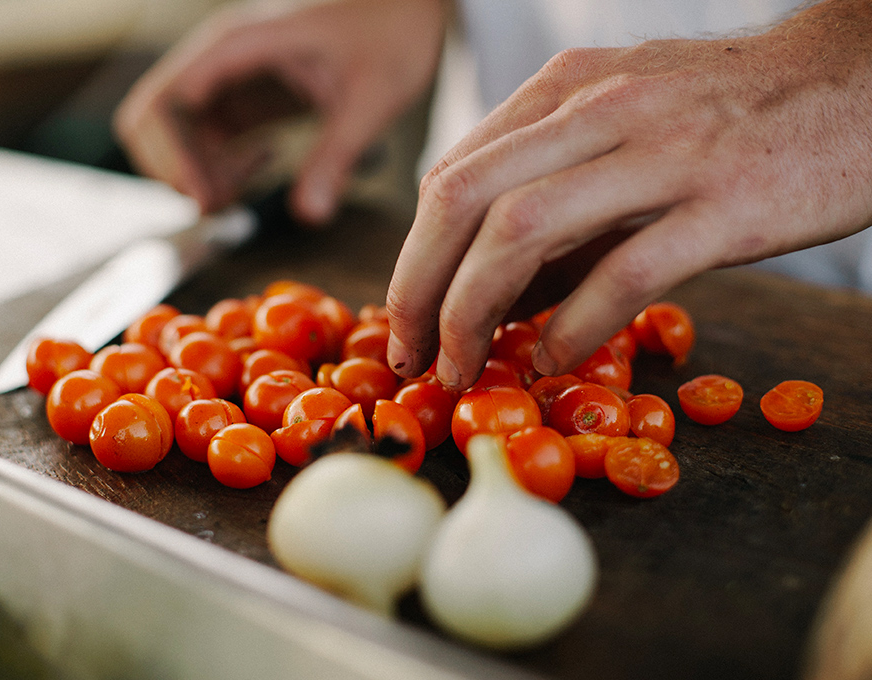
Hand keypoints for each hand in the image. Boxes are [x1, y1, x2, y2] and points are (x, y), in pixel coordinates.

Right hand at [113, 0, 446, 222]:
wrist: (407, 7)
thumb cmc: (393, 30)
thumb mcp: (370, 98)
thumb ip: (337, 155)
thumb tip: (310, 213)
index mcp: (238, 45)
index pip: (168, 101)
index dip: (174, 157)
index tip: (208, 199)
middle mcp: (221, 58)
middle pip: (153, 119)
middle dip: (176, 170)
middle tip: (223, 204)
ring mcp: (229, 77)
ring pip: (176, 134)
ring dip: (197, 172)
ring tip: (246, 190)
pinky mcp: (246, 96)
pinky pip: (206, 137)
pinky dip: (218, 165)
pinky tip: (262, 166)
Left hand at [386, 0, 871, 389]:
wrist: (855, 80)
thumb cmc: (730, 114)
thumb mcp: (623, 125)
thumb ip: (555, 191)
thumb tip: (495, 289)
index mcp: (566, 90)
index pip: (453, 175)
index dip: (413, 256)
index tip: (405, 317)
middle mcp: (600, 110)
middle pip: (464, 199)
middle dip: (419, 288)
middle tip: (411, 355)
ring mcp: (661, 154)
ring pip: (523, 230)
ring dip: (473, 312)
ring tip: (463, 367)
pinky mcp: (722, 206)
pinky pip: (623, 273)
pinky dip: (573, 327)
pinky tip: (552, 359)